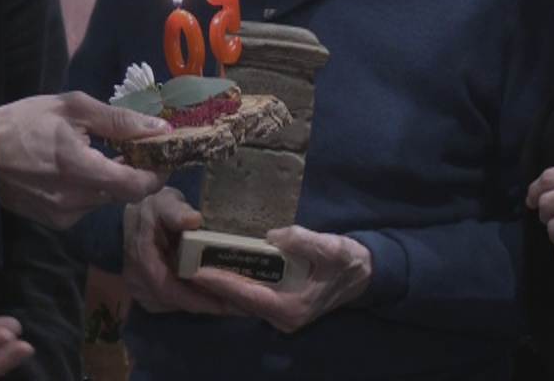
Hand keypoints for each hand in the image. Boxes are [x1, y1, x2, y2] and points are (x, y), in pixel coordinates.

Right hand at [0, 91, 168, 227]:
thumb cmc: (22, 123)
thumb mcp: (72, 107)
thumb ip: (119, 120)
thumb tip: (160, 127)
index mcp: (79, 170)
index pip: (137, 186)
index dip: (158, 171)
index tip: (163, 152)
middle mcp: (75, 201)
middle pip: (126, 194)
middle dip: (139, 171)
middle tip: (137, 145)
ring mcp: (64, 216)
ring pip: (109, 199)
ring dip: (115, 178)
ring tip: (105, 151)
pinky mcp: (56, 223)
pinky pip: (90, 205)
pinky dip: (96, 187)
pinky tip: (82, 167)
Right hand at [122, 187, 238, 314]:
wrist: (137, 215)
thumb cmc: (154, 208)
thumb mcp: (166, 202)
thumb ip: (177, 211)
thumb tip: (193, 219)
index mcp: (142, 258)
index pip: (168, 288)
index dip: (196, 299)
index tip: (225, 303)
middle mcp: (137, 279)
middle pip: (174, 301)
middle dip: (206, 305)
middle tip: (239, 305)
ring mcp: (140, 289)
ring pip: (174, 305)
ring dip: (201, 305)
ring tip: (232, 302)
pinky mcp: (146, 293)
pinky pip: (172, 303)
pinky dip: (192, 301)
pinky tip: (214, 296)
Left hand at [185, 225, 371, 333]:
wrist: (367, 274)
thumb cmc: (350, 262)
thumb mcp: (332, 248)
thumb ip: (304, 241)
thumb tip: (273, 236)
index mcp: (292, 308)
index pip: (247, 295)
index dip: (220, 282)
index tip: (196, 272)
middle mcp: (283, 317)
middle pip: (240, 300)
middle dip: (214, 284)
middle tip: (186, 265)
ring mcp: (282, 314)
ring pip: (245, 299)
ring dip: (222, 283)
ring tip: (196, 264)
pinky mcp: (282, 305)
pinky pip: (253, 294)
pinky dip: (237, 282)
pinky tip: (222, 265)